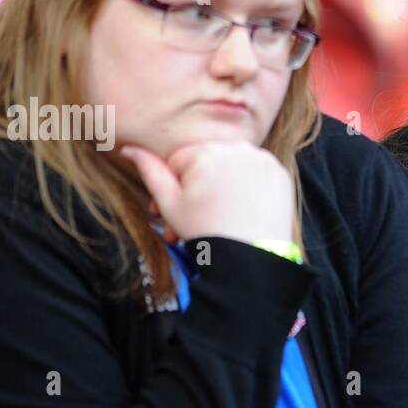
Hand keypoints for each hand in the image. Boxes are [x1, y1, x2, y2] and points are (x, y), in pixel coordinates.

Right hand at [119, 140, 295, 244]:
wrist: (251, 259)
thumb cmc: (207, 233)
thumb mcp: (169, 204)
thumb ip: (149, 171)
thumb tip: (129, 149)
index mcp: (206, 152)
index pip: (180, 161)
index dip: (175, 188)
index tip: (174, 211)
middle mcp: (237, 149)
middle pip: (207, 162)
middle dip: (197, 187)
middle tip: (195, 217)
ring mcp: (262, 159)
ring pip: (231, 165)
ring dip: (221, 184)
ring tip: (218, 213)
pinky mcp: (279, 173)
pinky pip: (255, 172)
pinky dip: (247, 186)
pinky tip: (241, 208)